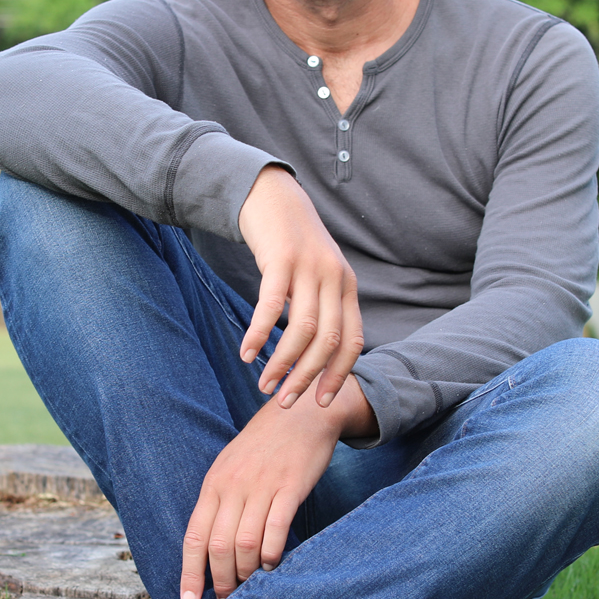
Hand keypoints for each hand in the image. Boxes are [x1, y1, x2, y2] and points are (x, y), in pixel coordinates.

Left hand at [180, 377, 373, 598]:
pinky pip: (276, 528)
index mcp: (213, 485)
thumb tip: (210, 547)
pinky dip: (273, 553)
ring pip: (246, 543)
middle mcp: (233, 486)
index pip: (194, 536)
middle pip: (219, 546)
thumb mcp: (230, 468)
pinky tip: (274, 564)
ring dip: (248, 572)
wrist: (299, 414)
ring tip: (252, 584)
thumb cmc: (263, 446)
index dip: (190, 573)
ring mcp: (261, 486)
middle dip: (222, 581)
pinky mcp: (290, 486)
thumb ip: (220, 503)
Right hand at [237, 165, 364, 409]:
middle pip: (327, 341)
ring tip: (263, 384)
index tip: (320, 402)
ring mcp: (309, 268)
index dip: (337, 374)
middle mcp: (334, 278)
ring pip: (301, 329)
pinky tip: (246, 353)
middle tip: (285, 402)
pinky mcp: (281, 259)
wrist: (272, 196)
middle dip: (307, 378)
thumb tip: (317, 357)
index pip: (352, 341)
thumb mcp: (317, 275)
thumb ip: (322, 308)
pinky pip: (270, 306)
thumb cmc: (292, 245)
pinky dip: (258, 334)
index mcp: (347, 286)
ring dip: (282, 363)